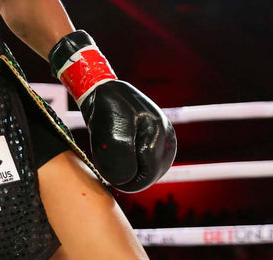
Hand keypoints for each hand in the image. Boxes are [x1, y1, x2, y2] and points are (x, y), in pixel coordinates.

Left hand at [49, 30, 176, 191]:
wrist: (104, 90)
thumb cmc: (105, 109)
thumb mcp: (108, 133)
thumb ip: (119, 159)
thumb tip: (126, 180)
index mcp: (157, 131)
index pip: (149, 172)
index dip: (130, 183)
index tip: (112, 182)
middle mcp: (167, 132)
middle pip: (155, 172)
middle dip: (134, 177)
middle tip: (113, 175)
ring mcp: (166, 133)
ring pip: (156, 167)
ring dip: (138, 171)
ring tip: (118, 164)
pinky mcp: (161, 135)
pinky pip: (155, 159)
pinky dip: (141, 164)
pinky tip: (127, 158)